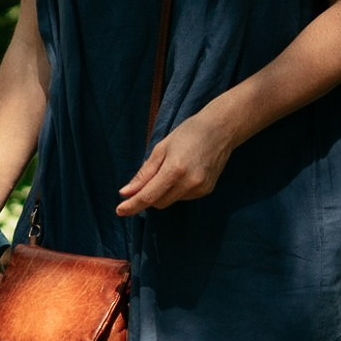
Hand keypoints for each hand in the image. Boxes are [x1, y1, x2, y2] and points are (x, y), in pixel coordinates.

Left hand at [117, 107, 235, 215]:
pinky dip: (175, 190)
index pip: (148, 196)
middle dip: (147, 196)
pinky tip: (182, 173)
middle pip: (158, 202)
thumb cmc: (188, 133)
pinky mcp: (206, 190)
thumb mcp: (161, 149)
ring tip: (170, 168)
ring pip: (170, 201)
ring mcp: (200, 188)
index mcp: (175, 169)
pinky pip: (182, 197)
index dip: (132, 206)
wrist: (221, 129)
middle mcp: (189, 183)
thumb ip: (143, 174)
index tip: (119, 211)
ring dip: (162, 193)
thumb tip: (126, 193)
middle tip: (142, 183)